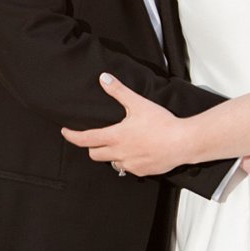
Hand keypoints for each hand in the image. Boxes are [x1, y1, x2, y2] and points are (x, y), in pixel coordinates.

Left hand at [62, 74, 189, 176]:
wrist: (183, 142)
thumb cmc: (162, 123)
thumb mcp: (138, 104)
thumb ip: (119, 91)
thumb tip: (104, 79)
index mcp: (115, 136)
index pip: (85, 139)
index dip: (72, 136)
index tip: (66, 132)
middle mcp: (119, 153)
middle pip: (94, 154)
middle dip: (92, 146)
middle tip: (97, 138)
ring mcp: (130, 164)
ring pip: (111, 162)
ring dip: (111, 154)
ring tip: (121, 144)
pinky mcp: (141, 171)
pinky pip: (128, 168)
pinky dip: (128, 160)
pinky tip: (137, 152)